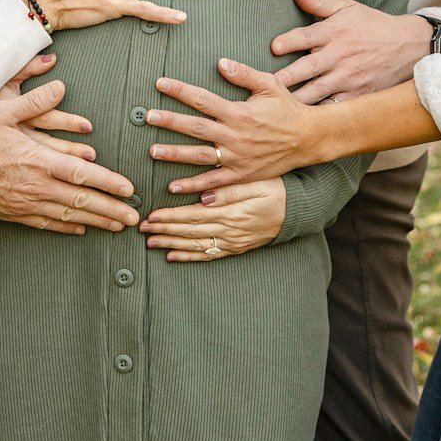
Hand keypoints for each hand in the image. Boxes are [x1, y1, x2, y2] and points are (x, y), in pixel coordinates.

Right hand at [0, 79, 138, 232]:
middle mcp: (36, 185)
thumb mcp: (3, 111)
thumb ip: (35, 100)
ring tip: (116, 227)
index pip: (84, 174)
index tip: (130, 191)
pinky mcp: (12, 214)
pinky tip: (80, 230)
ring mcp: (25, 203)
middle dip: (111, 210)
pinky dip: (66, 228)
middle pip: (82, 201)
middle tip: (135, 219)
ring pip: (68, 216)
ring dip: (96, 222)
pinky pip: (45, 224)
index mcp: (39, 159)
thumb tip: (60, 85)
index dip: (110, 183)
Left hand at [140, 179, 284, 262]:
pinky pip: (209, 255)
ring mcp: (232, 242)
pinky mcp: (236, 248)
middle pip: (189, 232)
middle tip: (142, 229)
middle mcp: (228, 230)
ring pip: (195, 245)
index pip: (192, 216)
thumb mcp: (255, 184)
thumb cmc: (276, 190)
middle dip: (164, 230)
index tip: (151, 216)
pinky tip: (173, 257)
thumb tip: (203, 198)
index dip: (170, 217)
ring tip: (151, 243)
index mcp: (230, 212)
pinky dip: (189, 257)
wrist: (298, 212)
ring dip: (171, 245)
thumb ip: (228, 191)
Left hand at [145, 60, 322, 193]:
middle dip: (170, 121)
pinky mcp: (241, 175)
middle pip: (196, 127)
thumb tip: (220, 62)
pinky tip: (173, 186)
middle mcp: (235, 136)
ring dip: (175, 154)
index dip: (180, 90)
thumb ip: (244, 74)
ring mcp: (237, 158)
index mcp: (238, 112)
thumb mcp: (269, 85)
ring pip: (200, 156)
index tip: (160, 83)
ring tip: (152, 151)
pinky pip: (213, 181)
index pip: (203, 99)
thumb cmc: (287, 109)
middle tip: (149, 116)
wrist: (308, 139)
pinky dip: (193, 185)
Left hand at [265, 0, 428, 101]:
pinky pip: (334, 106)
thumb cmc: (371, 24)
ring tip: (275, 106)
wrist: (407, 46)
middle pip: (308, 68)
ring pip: (317, 91)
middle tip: (266, 84)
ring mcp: (348, 77)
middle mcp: (339, 55)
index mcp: (334, 32)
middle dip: (286, 77)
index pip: (307, 36)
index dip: (290, 41)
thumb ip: (318, 2)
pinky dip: (318, 114)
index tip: (274, 47)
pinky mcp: (356, 94)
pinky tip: (301, 120)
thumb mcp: (347, 7)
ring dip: (296, 99)